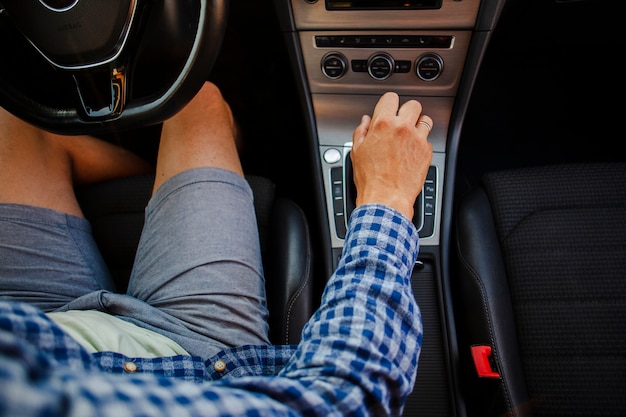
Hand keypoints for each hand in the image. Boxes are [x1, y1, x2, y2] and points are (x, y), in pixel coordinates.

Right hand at [350, 92, 432, 219]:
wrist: (386, 198)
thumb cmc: (371, 179)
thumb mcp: (357, 152)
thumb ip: (361, 132)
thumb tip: (365, 122)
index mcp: (383, 124)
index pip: (390, 98)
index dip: (389, 103)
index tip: (389, 109)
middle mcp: (402, 128)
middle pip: (413, 105)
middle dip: (407, 111)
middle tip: (402, 121)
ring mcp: (417, 139)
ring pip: (425, 120)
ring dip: (419, 125)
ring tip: (411, 134)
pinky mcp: (427, 152)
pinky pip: (428, 140)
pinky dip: (422, 143)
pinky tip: (412, 152)